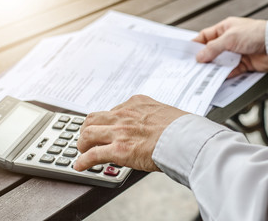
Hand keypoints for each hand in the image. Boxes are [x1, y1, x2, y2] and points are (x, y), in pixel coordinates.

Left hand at [74, 95, 188, 171]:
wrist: (187, 138)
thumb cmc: (183, 128)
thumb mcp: (166, 113)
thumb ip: (154, 117)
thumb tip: (156, 128)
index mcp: (137, 103)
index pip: (114, 110)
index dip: (107, 121)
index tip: (107, 127)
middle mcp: (125, 114)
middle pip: (94, 118)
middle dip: (89, 128)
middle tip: (88, 138)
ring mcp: (120, 131)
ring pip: (88, 133)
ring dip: (83, 143)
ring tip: (83, 150)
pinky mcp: (119, 149)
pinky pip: (93, 154)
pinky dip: (83, 160)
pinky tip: (80, 165)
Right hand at [193, 17, 267, 77]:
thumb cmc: (255, 34)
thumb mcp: (229, 38)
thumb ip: (213, 48)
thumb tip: (199, 56)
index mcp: (225, 29)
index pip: (206, 36)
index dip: (196, 44)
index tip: (186, 53)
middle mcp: (230, 41)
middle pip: (212, 51)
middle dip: (203, 59)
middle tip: (193, 67)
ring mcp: (236, 53)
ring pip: (220, 63)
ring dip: (213, 68)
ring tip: (202, 75)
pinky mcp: (243, 64)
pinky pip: (231, 71)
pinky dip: (225, 75)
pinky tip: (217, 79)